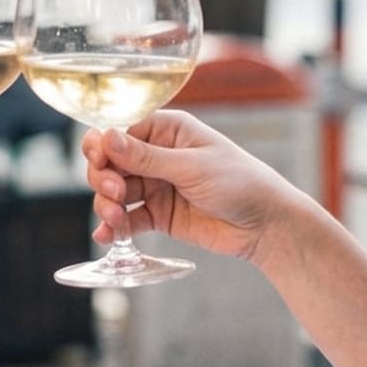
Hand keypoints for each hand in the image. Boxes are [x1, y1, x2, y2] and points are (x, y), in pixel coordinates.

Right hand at [82, 110, 313, 261]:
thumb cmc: (240, 182)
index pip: (119, 131)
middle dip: (103, 178)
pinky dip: (114, 227)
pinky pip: (127, 219)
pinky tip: (107, 236)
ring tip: (115, 219)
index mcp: (166, 130)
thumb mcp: (192, 166)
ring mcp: (155, 185)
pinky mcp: (158, 215)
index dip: (102, 146)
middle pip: (109, 162)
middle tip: (114, 193)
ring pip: (113, 192)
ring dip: (107, 204)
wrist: (266, 225)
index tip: (99, 161)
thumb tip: (107, 137)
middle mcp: (156, 155)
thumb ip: (147, 157)